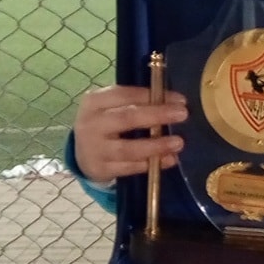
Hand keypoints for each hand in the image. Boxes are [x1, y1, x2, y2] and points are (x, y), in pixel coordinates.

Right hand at [72, 85, 187, 182]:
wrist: (81, 153)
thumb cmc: (106, 123)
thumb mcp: (111, 107)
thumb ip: (135, 103)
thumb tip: (173, 101)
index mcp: (94, 101)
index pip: (125, 95)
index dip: (153, 96)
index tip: (180, 99)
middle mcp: (91, 124)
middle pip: (127, 118)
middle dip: (157, 115)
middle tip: (183, 114)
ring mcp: (94, 149)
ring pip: (128, 148)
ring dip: (156, 145)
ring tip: (178, 142)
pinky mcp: (101, 169)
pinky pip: (129, 167)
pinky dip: (151, 164)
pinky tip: (169, 159)